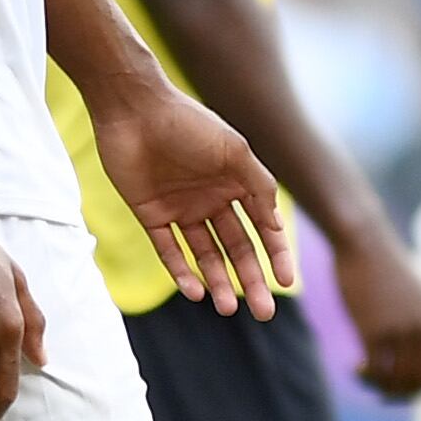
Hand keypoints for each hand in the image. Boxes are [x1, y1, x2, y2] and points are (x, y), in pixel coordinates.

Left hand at [90, 84, 291, 314]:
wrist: (134, 108)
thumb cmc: (189, 123)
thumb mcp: (234, 152)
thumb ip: (258, 187)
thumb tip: (277, 226)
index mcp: (237, 184)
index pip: (263, 229)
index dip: (276, 256)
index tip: (286, 282)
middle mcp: (212, 200)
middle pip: (236, 249)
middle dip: (251, 280)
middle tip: (263, 313)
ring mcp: (181, 209)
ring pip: (205, 256)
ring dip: (217, 282)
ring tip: (228, 308)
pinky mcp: (151, 214)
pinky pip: (168, 250)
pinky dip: (181, 271)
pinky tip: (195, 291)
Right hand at [333, 228, 420, 398]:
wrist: (363, 241)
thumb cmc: (382, 266)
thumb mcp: (411, 293)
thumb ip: (417, 318)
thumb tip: (412, 342)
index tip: (405, 388)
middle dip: (403, 394)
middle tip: (382, 394)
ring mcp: (400, 329)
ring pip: (399, 379)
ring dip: (381, 387)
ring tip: (364, 378)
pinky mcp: (375, 328)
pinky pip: (376, 369)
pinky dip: (366, 376)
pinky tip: (354, 368)